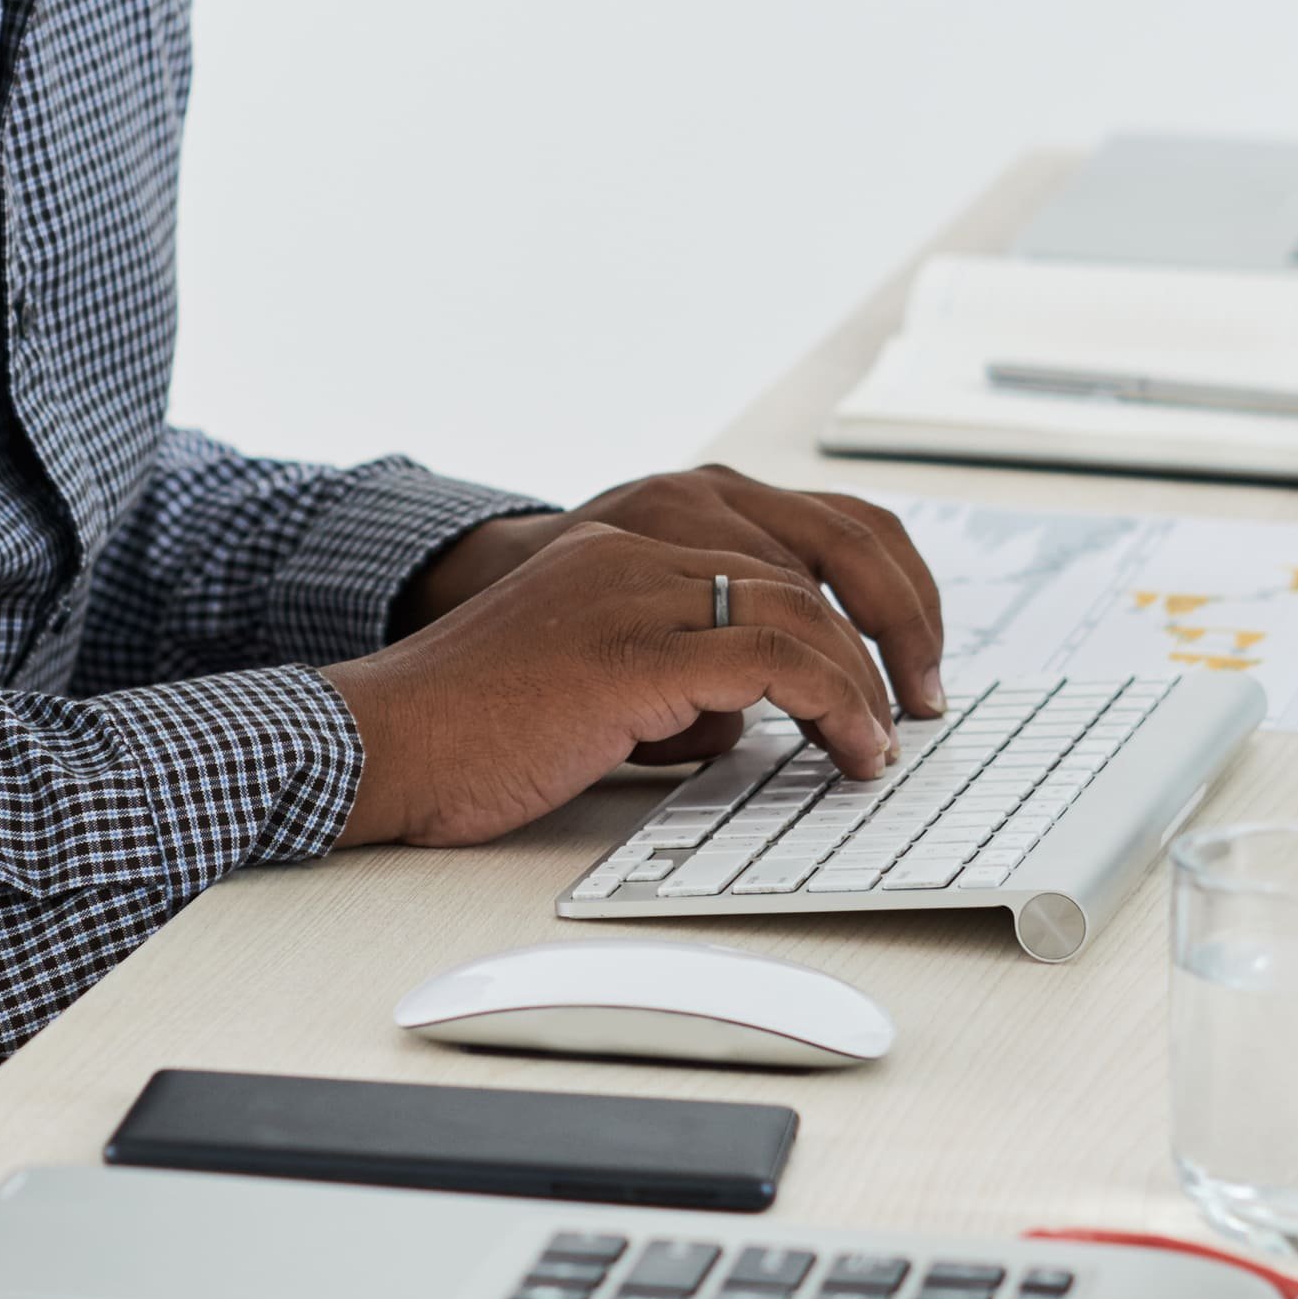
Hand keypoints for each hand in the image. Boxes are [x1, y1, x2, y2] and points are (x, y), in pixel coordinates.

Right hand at [335, 483, 947, 852]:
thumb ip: (663, 680)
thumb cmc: (467, 735)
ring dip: (863, 685)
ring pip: (801, 611)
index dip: (850, 606)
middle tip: (917, 708)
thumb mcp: (586, 688)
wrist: (381, 745)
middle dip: (883, 637)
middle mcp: (634, 548)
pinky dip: (833, 709)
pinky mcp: (631, 652)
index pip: (777, 547)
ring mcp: (632, 592)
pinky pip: (774, 664)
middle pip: (808, 564)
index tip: (886, 675)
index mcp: (622, 546)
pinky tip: (850, 752)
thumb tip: (736, 719)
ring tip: (883, 746)